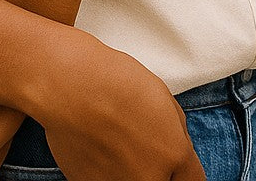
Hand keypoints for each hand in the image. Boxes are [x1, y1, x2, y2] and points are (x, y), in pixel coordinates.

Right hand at [35, 31, 205, 180]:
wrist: (71, 87)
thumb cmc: (117, 83)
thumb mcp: (164, 100)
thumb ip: (176, 135)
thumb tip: (178, 153)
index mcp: (174, 156)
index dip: (184, 170)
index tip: (176, 165)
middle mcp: (150, 180)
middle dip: (158, 170)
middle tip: (143, 148)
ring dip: (130, 171)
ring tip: (115, 142)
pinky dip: (106, 171)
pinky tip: (98, 145)